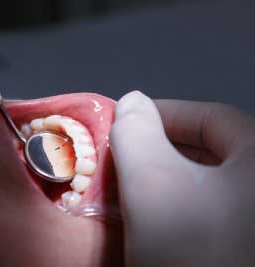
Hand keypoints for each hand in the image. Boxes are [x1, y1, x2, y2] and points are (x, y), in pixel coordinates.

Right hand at [110, 91, 254, 265]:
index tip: (124, 122)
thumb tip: (133, 102)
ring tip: (128, 187)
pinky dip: (177, 209)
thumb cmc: (192, 247)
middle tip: (121, 157)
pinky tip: (151, 220)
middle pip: (209, 151)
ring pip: (205, 185)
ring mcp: (251, 218)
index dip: (163, 114)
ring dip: (163, 180)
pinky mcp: (239, 242)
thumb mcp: (154, 184)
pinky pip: (207, 214)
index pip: (211, 117)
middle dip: (159, 148)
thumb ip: (136, 133)